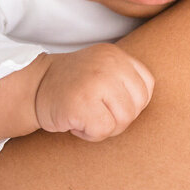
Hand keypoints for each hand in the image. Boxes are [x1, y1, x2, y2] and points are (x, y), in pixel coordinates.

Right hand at [34, 44, 154, 141]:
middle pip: (136, 107)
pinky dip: (89, 134)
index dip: (131, 103)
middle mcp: (109, 64)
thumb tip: (156, 108)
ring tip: (85, 117)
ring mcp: (96, 82)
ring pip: (123, 121)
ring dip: (104, 128)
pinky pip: (103, 130)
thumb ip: (125, 80)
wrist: (33, 88)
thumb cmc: (72, 86)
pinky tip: (76, 124)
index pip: (146, 87)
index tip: (109, 104)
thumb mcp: (102, 70)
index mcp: (117, 56)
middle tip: (95, 113)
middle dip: (118, 119)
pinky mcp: (81, 103)